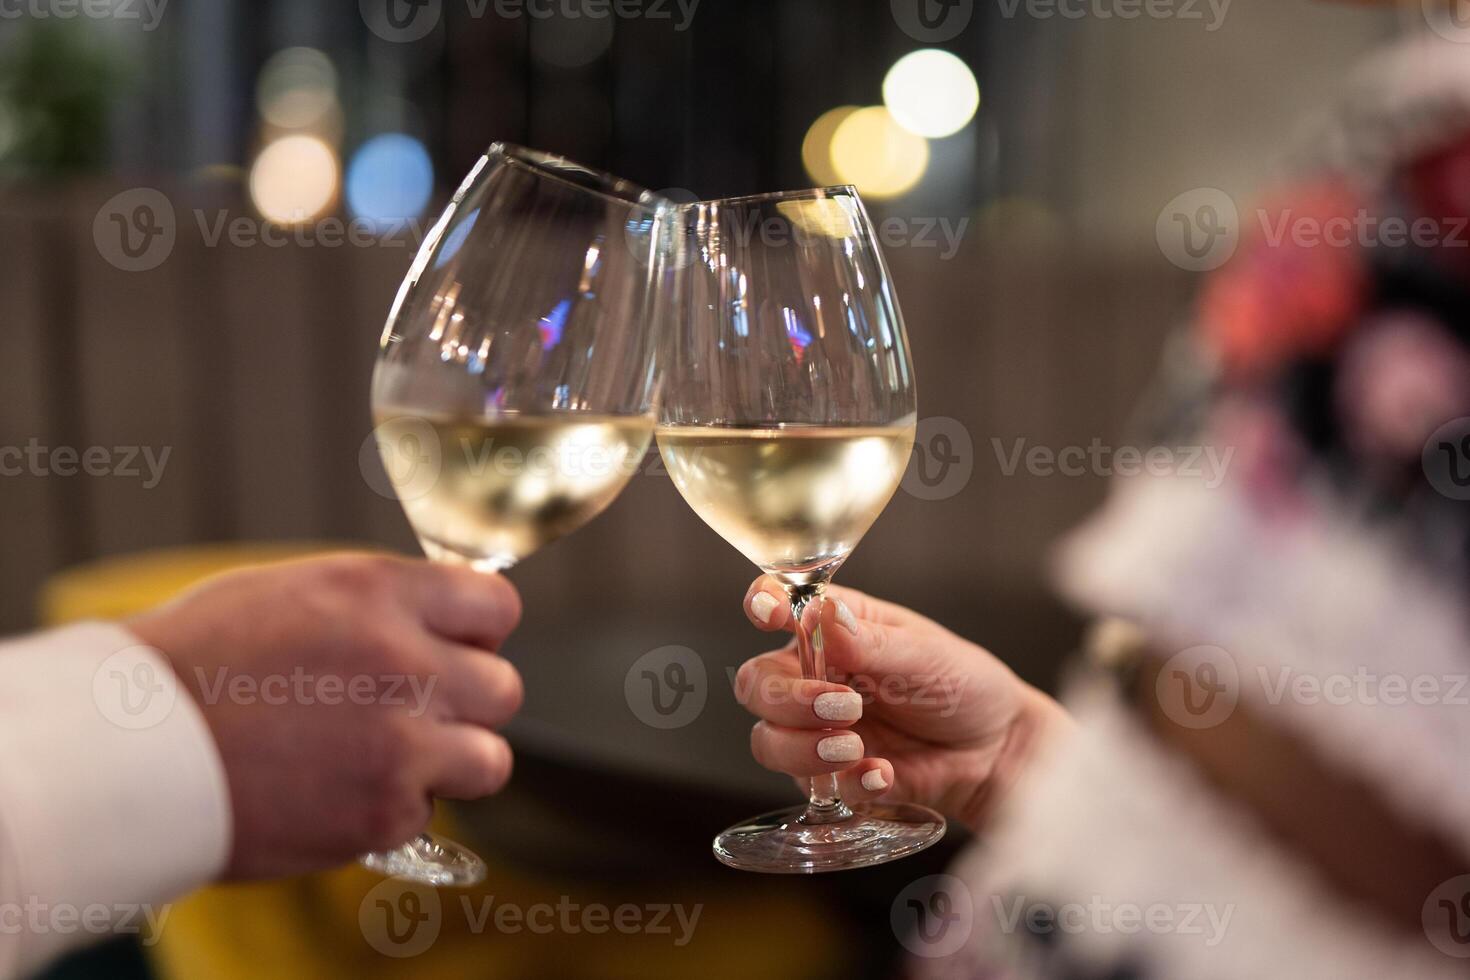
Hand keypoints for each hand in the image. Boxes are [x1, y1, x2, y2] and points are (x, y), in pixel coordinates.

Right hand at [127, 553, 522, 878]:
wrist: (127, 748)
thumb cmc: (194, 662)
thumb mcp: (293, 591)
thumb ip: (379, 605)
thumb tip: (439, 622)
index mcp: (380, 592)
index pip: (497, 605)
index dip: (480, 632)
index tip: (459, 648)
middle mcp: (404, 661)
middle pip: (504, 687)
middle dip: (468, 702)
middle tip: (419, 711)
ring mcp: (400, 741)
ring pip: (490, 758)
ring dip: (450, 762)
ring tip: (390, 759)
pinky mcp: (382, 811)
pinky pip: (428, 813)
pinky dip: (392, 810)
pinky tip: (337, 792)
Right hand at [737, 576, 1070, 830]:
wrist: (996, 751)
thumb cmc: (961, 684)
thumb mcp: (926, 654)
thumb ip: (872, 642)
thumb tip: (823, 612)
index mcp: (831, 630)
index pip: (777, 607)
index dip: (763, 605)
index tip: (768, 614)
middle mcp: (813, 676)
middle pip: (758, 685)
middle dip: (787, 699)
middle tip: (843, 706)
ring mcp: (817, 730)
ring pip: (768, 740)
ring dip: (803, 746)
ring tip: (855, 746)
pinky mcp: (832, 777)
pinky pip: (810, 786)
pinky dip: (846, 782)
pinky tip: (883, 774)